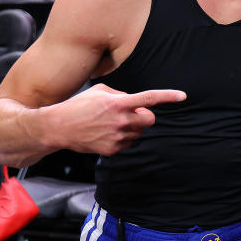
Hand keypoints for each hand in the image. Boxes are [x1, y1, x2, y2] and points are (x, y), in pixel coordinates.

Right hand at [48, 84, 185, 155]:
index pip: (149, 98)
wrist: (57, 127)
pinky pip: (128, 144)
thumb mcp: (100, 91)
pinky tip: (106, 134)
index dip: (168, 96)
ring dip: (132, 128)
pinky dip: (123, 139)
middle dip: (144, 117)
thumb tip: (135, 102)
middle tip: (131, 114)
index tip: (183, 96)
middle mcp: (120, 120)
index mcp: (118, 103)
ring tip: (111, 124)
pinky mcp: (112, 150)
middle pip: (149, 120)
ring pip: (139, 133)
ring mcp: (117, 137)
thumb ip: (122, 94)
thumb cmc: (78, 105)